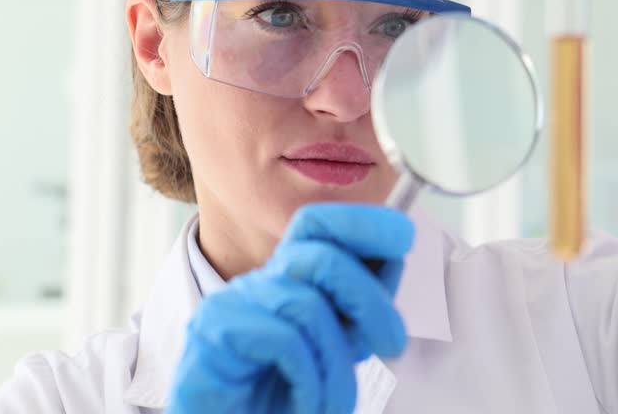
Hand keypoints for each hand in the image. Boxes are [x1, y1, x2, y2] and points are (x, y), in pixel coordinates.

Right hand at [169, 204, 412, 413]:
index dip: (362, 222)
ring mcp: (233, 304)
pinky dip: (308, 379)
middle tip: (393, 343)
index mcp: (287, 281)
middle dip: (369, 299)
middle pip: (322, 257)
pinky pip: (284, 340)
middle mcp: (260, 283)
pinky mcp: (213, 333)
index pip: (319, 226)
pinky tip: (304, 403)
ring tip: (334, 402)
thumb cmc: (281, 399)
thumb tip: (392, 260)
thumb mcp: (334, 348)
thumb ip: (358, 309)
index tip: (404, 236)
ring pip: (308, 305)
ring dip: (336, 363)